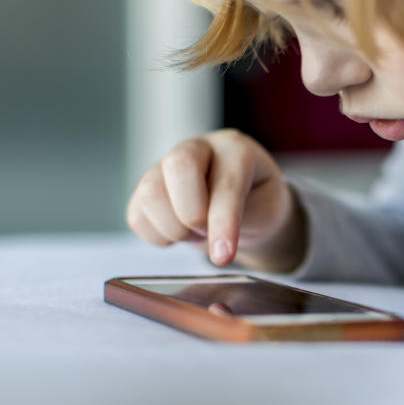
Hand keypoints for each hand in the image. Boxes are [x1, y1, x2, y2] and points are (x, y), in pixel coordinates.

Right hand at [126, 129, 299, 267]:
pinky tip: (180, 232)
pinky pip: (137, 216)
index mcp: (235, 149)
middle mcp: (197, 148)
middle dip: (193, 214)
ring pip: (151, 192)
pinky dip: (158, 236)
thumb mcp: (266, 211)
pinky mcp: (145, 189)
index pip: (225, 181)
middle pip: (179, 165)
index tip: (223, 255)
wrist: (247, 207)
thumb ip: (242, 220)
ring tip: (198, 234)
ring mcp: (166, 165)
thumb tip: (218, 249)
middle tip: (207, 233)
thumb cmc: (259, 204)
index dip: (223, 221)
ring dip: (175, 228)